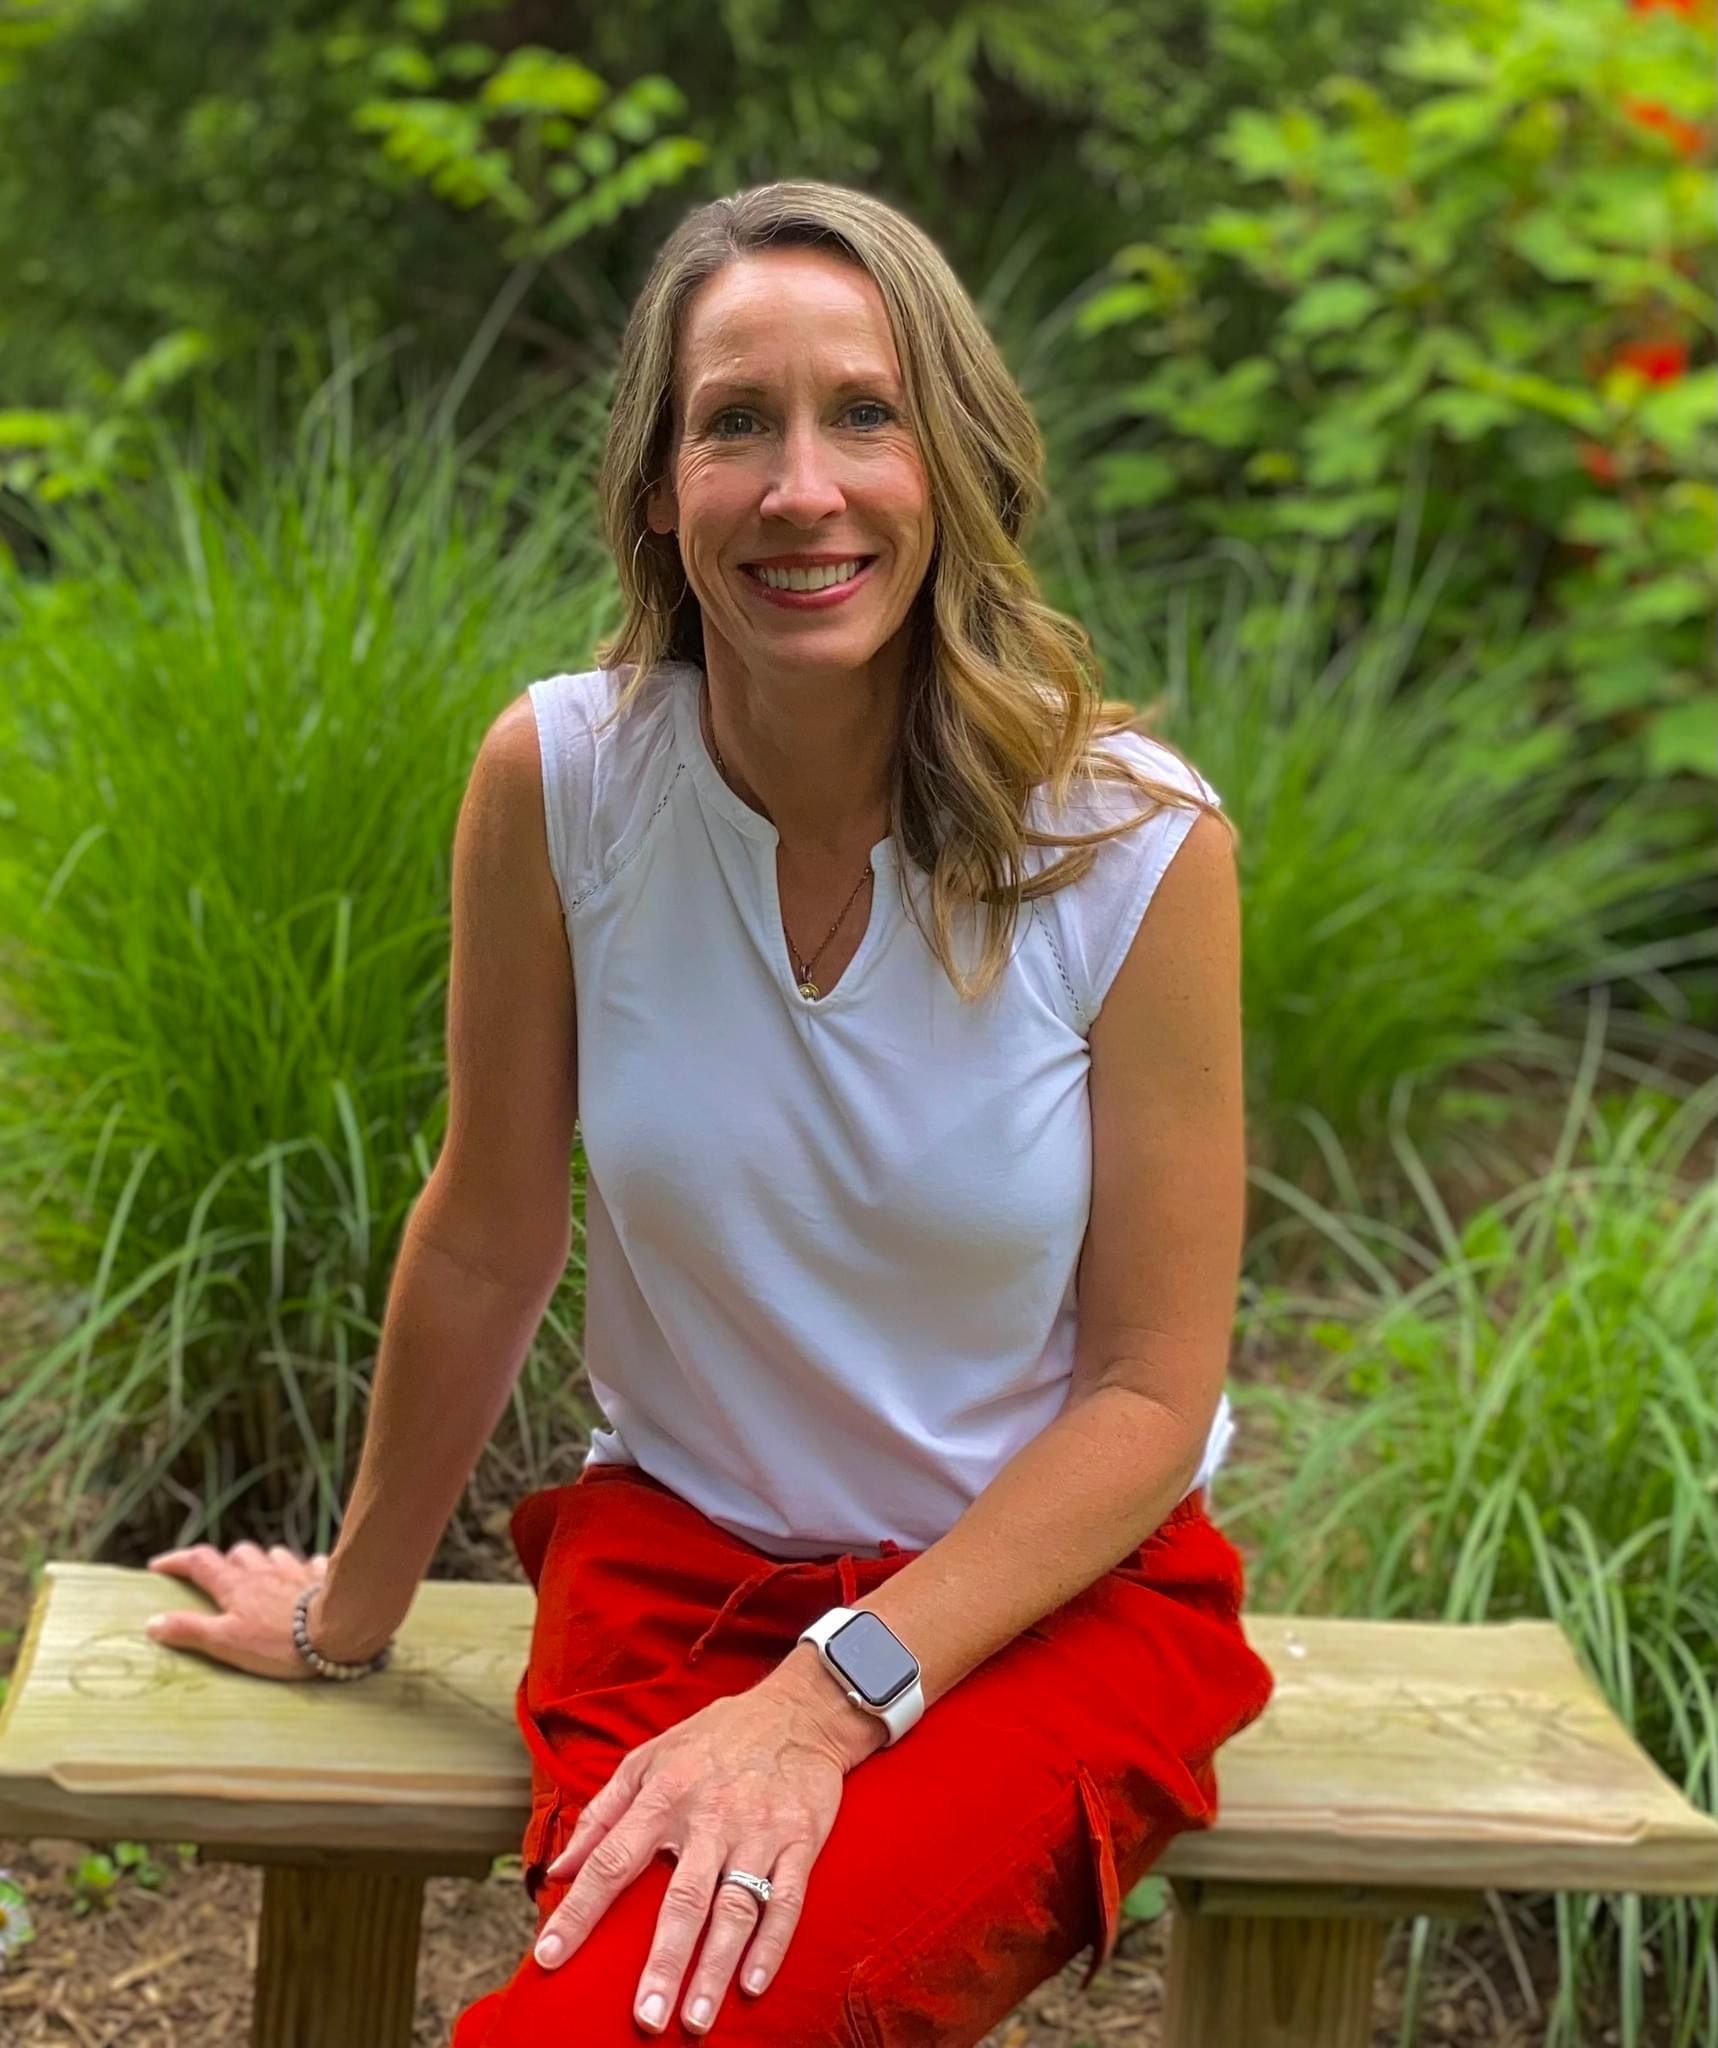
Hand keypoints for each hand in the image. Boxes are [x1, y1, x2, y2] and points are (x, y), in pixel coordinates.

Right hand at [142, 1542, 332, 1681]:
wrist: (338, 1629)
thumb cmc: (277, 1641)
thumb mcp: (226, 1642)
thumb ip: (190, 1631)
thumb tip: (152, 1622)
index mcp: (236, 1584)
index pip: (200, 1561)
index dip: (177, 1560)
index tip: (158, 1566)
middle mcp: (264, 1569)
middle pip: (238, 1553)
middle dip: (225, 1562)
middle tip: (218, 1580)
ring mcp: (295, 1569)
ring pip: (272, 1555)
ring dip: (262, 1564)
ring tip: (258, 1581)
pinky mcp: (321, 1576)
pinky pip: (309, 1565)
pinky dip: (300, 1570)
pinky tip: (303, 1581)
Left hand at [532, 1673, 853, 2035]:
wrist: (798, 1711)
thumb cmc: (714, 1739)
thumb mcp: (649, 1758)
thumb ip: (603, 1813)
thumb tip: (558, 1869)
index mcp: (665, 1795)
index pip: (612, 1860)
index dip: (579, 1911)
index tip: (548, 1957)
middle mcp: (710, 1817)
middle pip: (682, 1899)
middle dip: (663, 1962)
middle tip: (646, 2018)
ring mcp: (758, 1831)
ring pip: (735, 1908)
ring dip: (715, 1968)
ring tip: (696, 2020)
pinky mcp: (801, 1839)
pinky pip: (787, 1900)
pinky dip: (771, 1944)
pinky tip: (753, 1983)